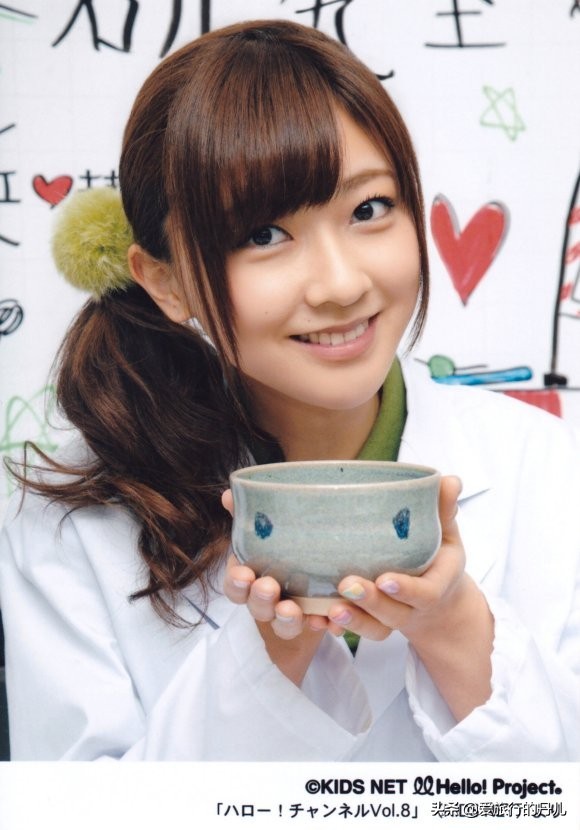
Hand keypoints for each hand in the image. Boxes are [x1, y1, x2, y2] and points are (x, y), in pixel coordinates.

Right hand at [221, 490, 340, 684]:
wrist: (316, 562)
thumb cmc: (282, 543)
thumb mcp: (266, 527)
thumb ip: (247, 512)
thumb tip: (228, 493)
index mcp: (250, 577)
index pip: (235, 587)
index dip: (236, 584)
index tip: (244, 574)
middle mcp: (267, 601)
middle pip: (258, 608)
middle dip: (262, 600)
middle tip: (269, 588)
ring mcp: (291, 615)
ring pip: (285, 625)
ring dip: (288, 619)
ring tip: (295, 610)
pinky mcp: (317, 620)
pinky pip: (320, 628)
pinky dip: (324, 625)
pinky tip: (331, 621)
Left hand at [324, 476, 493, 718]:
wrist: (437, 600)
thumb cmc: (437, 556)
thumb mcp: (446, 533)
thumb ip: (444, 509)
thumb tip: (450, 479)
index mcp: (436, 586)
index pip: (424, 594)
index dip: (405, 589)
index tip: (384, 579)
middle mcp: (413, 609)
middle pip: (394, 614)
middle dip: (371, 602)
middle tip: (346, 585)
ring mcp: (392, 619)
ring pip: (374, 629)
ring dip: (352, 620)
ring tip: (330, 608)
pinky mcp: (371, 623)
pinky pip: (355, 631)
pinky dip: (335, 628)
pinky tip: (315, 619)